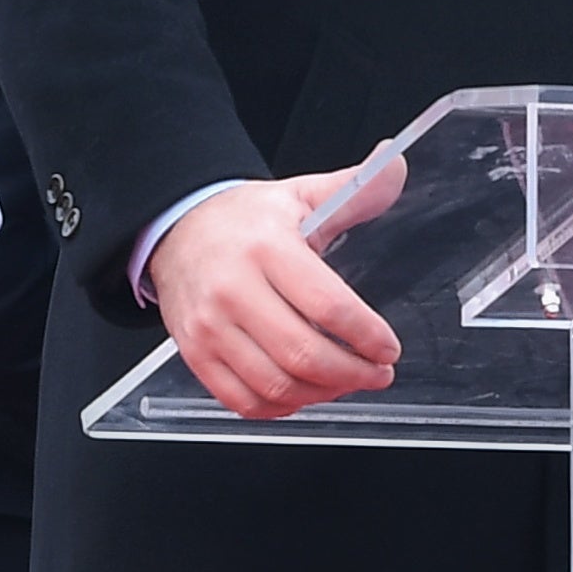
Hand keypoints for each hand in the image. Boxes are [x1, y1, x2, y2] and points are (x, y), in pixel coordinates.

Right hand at [155, 158, 405, 421]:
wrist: (175, 229)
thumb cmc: (242, 219)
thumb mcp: (299, 195)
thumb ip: (354, 187)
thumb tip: (396, 163)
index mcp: (266, 247)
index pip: (328, 305)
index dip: (367, 336)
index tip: (388, 347)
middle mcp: (233, 289)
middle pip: (303, 354)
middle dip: (353, 373)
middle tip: (377, 372)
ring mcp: (209, 327)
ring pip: (275, 385)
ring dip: (323, 394)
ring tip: (345, 383)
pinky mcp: (194, 353)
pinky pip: (242, 401)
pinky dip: (280, 408)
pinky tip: (304, 393)